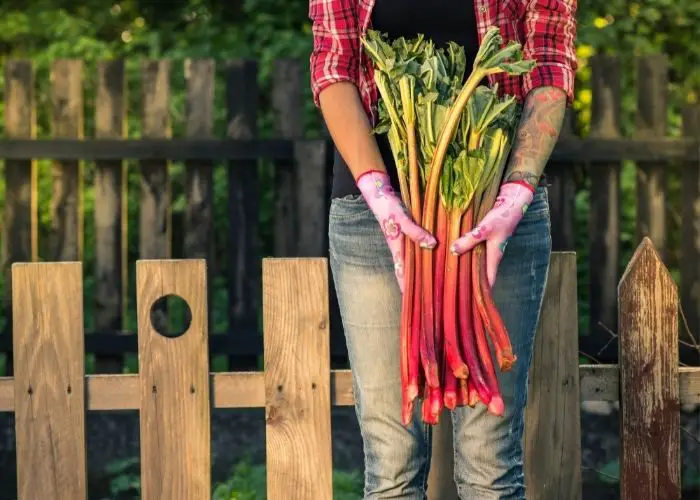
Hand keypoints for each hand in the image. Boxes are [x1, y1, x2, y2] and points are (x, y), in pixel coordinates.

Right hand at [356, 170, 436, 291]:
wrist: (380, 196)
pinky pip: (418, 251)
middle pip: (408, 272)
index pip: (402, 275)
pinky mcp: (409, 235)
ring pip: (414, 263)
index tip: (412, 304)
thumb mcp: (402, 219)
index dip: (406, 290)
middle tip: (428, 300)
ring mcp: (404, 243)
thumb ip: (416, 232)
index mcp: (397, 249)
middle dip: (416, 285)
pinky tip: (434, 260)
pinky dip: (425, 257)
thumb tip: (432, 245)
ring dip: (422, 273)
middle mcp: (401, 249)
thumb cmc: (389, 208)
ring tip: (433, 285)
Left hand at [449, 182, 534, 286]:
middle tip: (450, 292)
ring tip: (446, 276)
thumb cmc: (502, 216)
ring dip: (463, 267)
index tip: (468, 304)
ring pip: (473, 262)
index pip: (487, 281)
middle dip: (467, 282)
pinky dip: (463, 254)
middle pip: (478, 274)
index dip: (480, 294)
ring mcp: (486, 247)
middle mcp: (490, 255)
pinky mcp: (482, 238)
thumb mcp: (485, 228)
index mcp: (494, 257)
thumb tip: (454, 251)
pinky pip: (471, 250)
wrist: (512, 201)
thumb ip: (470, 239)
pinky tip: (450, 254)